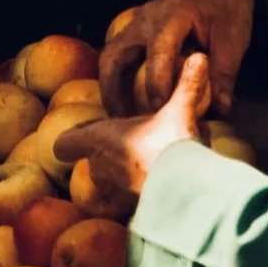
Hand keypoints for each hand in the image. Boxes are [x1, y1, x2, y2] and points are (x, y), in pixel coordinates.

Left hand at [54, 52, 211, 198]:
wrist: (184, 190)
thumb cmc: (171, 146)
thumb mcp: (181, 110)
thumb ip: (187, 85)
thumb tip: (199, 56)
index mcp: (102, 139)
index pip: (68, 143)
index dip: (71, 140)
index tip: (80, 137)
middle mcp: (102, 168)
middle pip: (92, 163)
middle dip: (107, 156)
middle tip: (129, 146)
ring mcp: (115, 193)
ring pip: (110, 184)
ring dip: (123, 176)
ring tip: (147, 166)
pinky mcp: (132, 210)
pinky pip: (128, 203)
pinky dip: (140, 195)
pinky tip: (162, 188)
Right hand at [99, 0, 253, 116]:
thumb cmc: (227, 5)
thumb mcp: (233, 38)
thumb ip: (224, 73)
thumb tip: (220, 109)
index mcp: (173, 16)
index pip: (158, 53)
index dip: (158, 84)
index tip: (161, 111)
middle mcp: (146, 19)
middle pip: (115, 56)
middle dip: (114, 91)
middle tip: (124, 123)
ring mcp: (137, 24)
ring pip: (110, 57)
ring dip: (110, 88)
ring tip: (120, 118)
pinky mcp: (137, 32)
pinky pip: (118, 56)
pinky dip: (118, 80)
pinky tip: (127, 103)